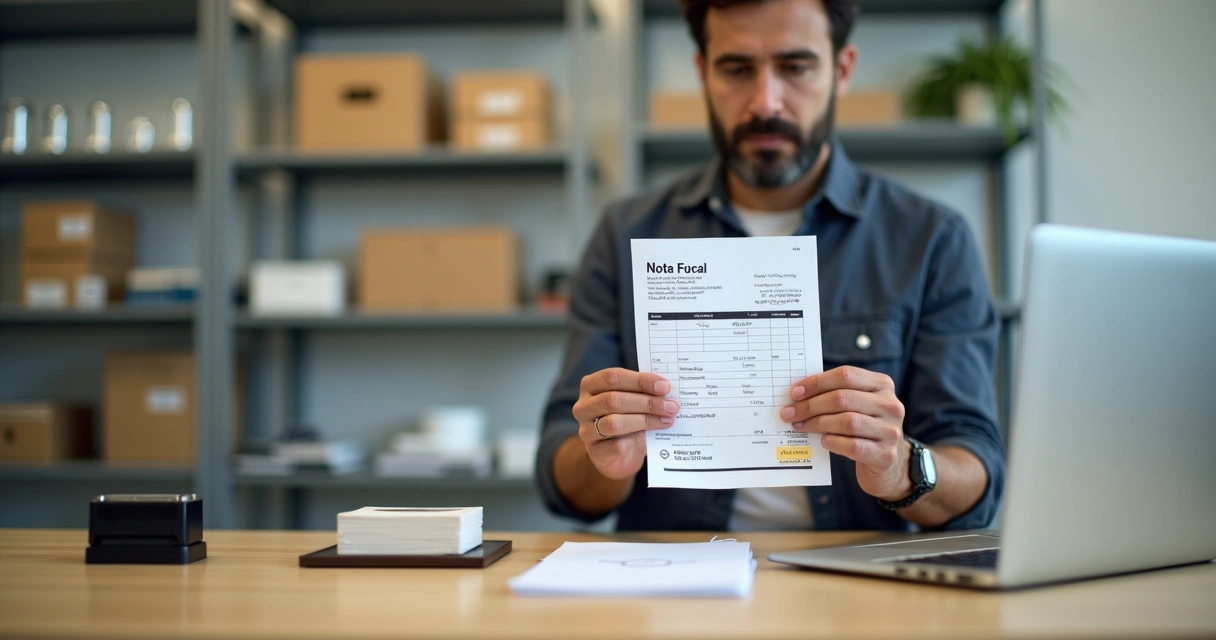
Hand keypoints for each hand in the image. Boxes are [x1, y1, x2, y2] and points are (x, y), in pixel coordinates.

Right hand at [571, 368, 679, 479]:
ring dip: (645, 421)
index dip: (640, 380)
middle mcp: (583, 406)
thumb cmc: (626, 419)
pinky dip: (638, 440)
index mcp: (591, 385)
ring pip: (614, 423)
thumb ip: (642, 393)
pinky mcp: (595, 452)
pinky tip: (651, 437)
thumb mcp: (631, 401)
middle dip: (647, 402)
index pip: (613, 377)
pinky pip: (618, 445)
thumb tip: (666, 392)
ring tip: (667, 420)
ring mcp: (586, 430)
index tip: (664, 386)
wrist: (616, 453)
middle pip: (613, 400)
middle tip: (671, 406)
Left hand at [781, 366, 911, 501]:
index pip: (845, 375)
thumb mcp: (857, 406)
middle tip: (790, 413)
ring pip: (847, 421)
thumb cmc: (863, 429)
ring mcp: (890, 431)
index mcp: (882, 385)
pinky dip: (833, 442)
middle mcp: (890, 405)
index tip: (794, 393)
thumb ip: (835, 395)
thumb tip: (798, 394)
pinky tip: (823, 441)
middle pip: (843, 398)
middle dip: (811, 405)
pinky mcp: (885, 455)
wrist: (887, 464)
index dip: (817, 382)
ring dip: (817, 423)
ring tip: (801, 426)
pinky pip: (853, 445)